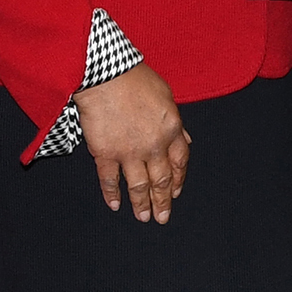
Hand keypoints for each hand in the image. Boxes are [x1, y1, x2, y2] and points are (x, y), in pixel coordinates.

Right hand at [77, 62, 189, 221]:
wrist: (105, 74)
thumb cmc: (134, 77)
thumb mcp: (166, 94)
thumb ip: (176, 121)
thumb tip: (186, 139)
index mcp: (171, 129)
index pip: (180, 161)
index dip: (179, 178)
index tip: (177, 191)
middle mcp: (154, 145)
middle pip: (162, 179)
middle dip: (163, 200)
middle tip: (163, 216)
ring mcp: (130, 152)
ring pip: (139, 185)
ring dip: (142, 204)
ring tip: (144, 218)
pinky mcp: (106, 154)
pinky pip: (110, 180)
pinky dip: (112, 194)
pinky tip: (115, 205)